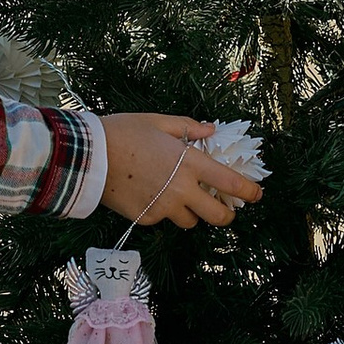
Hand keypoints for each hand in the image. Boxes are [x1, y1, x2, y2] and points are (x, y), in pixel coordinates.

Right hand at [98, 110, 261, 231]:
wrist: (87, 156)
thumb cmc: (122, 132)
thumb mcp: (157, 122)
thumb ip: (188, 128)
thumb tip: (211, 130)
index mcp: (189, 162)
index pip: (230, 183)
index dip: (249, 192)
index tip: (256, 195)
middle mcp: (181, 189)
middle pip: (217, 215)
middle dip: (226, 215)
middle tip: (223, 209)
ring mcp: (163, 207)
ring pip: (190, 221)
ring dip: (191, 212)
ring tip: (179, 198)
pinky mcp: (146, 218)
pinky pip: (162, 219)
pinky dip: (162, 211)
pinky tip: (148, 194)